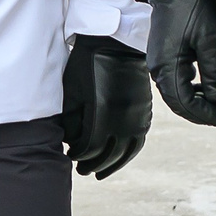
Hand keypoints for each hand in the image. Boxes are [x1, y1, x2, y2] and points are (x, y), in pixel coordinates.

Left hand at [61, 34, 152, 178]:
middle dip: (93, 165)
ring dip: (112, 165)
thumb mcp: (72, 91)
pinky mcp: (145, 112)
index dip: (79, 157)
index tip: (70, 157)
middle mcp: (123, 119)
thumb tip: (73, 145)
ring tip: (99, 172)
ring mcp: (137, 117)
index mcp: (102, 115)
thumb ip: (73, 121)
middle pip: (108, 155)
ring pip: (126, 152)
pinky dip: (128, 154)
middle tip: (81, 171)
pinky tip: (119, 158)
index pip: (90, 149)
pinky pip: (138, 142)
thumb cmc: (86, 64)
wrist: (115, 43)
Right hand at [146, 0, 215, 129]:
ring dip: (198, 102)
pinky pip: (175, 82)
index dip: (208, 115)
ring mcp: (157, 62)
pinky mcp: (162, 55)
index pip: (186, 104)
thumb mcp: (211, 43)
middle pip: (179, 103)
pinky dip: (191, 90)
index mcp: (167, 67)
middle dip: (203, 112)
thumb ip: (214, 76)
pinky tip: (208, 88)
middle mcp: (157, 68)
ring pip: (177, 94)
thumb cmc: (194, 9)